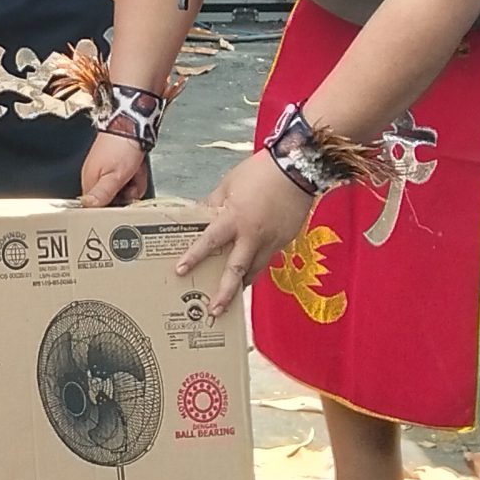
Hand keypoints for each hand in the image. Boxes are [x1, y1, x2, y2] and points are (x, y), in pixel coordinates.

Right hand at [80, 133, 150, 207]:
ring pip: (124, 189)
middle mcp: (95, 176)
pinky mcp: (117, 164)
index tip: (123, 197)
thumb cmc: (121, 147)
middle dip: (128, 192)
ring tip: (135, 171)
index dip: (114, 204)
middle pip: (114, 198)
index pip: (98, 205)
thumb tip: (87, 205)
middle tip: (131, 180)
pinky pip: (128, 179)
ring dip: (134, 182)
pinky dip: (136, 175)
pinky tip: (137, 168)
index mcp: (90, 180)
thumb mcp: (114, 176)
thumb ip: (102, 194)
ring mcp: (106, 169)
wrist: (131, 125)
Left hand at [176, 149, 314, 319]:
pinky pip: (267, 259)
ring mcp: (272, 241)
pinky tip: (250, 273)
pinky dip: (256, 268)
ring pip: (254, 270)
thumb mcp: (228, 183)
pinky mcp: (284, 241)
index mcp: (235, 218)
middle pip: (236, 270)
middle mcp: (253, 235)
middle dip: (224, 293)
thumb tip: (200, 215)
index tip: (181, 271)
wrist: (298, 169)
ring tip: (231, 301)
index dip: (194, 257)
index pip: (209, 243)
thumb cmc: (261, 172)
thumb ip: (212, 203)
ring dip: (242, 286)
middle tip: (213, 311)